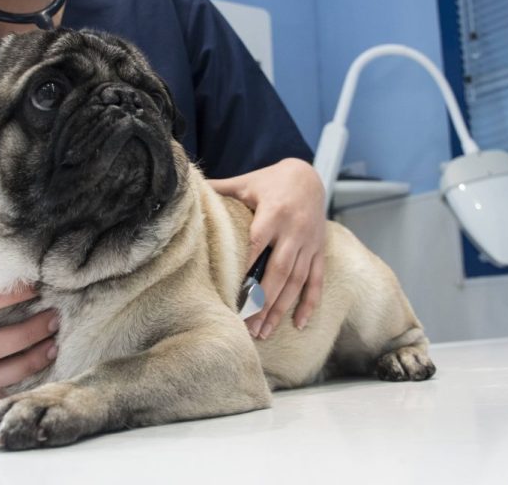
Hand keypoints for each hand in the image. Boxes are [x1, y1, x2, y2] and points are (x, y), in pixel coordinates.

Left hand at [209, 158, 325, 338]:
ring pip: (296, 281)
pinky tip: (299, 325)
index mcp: (273, 213)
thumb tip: (189, 191)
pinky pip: (316, 280)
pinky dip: (309, 303)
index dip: (245, 269)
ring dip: (281, 309)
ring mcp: (309, 243)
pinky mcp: (319, 250)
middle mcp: (294, 230)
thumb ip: (221, 190)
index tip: (231, 294)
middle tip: (248, 327)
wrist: (309, 175)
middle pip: (279, 272)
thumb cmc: (270, 180)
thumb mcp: (246, 182)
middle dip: (263, 301)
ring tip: (264, 332)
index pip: (257, 245)